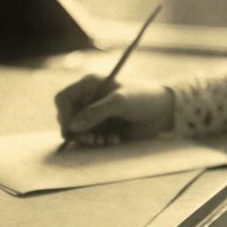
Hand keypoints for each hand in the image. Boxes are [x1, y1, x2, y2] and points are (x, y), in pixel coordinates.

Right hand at [54, 75, 174, 146]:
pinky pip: (91, 138)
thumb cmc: (142, 98)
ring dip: (89, 139)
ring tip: (105, 140)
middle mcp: (88, 99)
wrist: (163, 111)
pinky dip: (99, 142)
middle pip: (68, 118)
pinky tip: (115, 139)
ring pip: (78, 131)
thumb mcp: (120, 102)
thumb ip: (96, 113)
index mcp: (89, 85)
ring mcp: (95, 114)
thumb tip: (72, 126)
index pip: (64, 99)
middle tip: (91, 141)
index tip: (71, 130)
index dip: (64, 115)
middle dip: (78, 132)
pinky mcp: (102, 127)